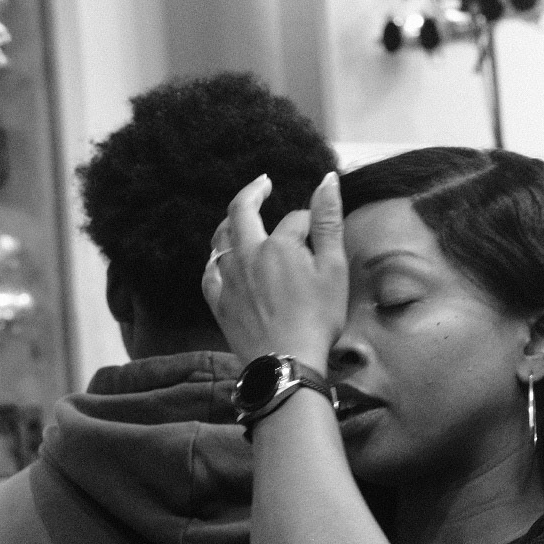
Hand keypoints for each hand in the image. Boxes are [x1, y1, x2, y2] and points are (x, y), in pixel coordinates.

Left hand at [203, 171, 345, 365]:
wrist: (286, 364)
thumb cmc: (316, 318)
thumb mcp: (333, 268)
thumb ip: (328, 221)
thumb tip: (328, 179)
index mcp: (277, 244)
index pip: (294, 219)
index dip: (309, 222)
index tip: (319, 233)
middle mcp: (247, 255)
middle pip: (241, 212)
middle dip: (253, 192)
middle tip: (263, 184)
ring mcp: (229, 279)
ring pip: (221, 240)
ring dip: (230, 224)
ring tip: (241, 218)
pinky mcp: (219, 303)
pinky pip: (210, 273)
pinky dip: (216, 261)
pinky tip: (221, 261)